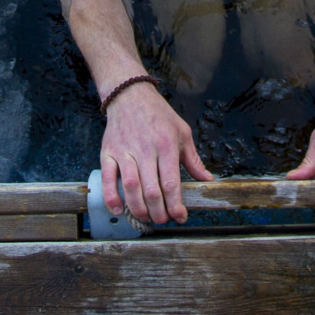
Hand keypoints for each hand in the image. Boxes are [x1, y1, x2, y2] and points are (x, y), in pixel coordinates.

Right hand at [100, 84, 212, 225]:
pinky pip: (108, 178)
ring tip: (146, 218)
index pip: (171, 183)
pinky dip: (111, 197)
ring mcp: (124, 151)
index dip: (176, 205)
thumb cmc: (159, 115)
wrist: (130, 95)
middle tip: (163, 220)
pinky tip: (119, 210)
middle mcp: (145, 149)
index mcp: (166, 145)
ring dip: (138, 208)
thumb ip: (193, 159)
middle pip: (151, 190)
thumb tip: (206, 179)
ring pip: (130, 187)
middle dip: (158, 212)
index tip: (181, 217)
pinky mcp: (108, 152)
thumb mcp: (182, 132)